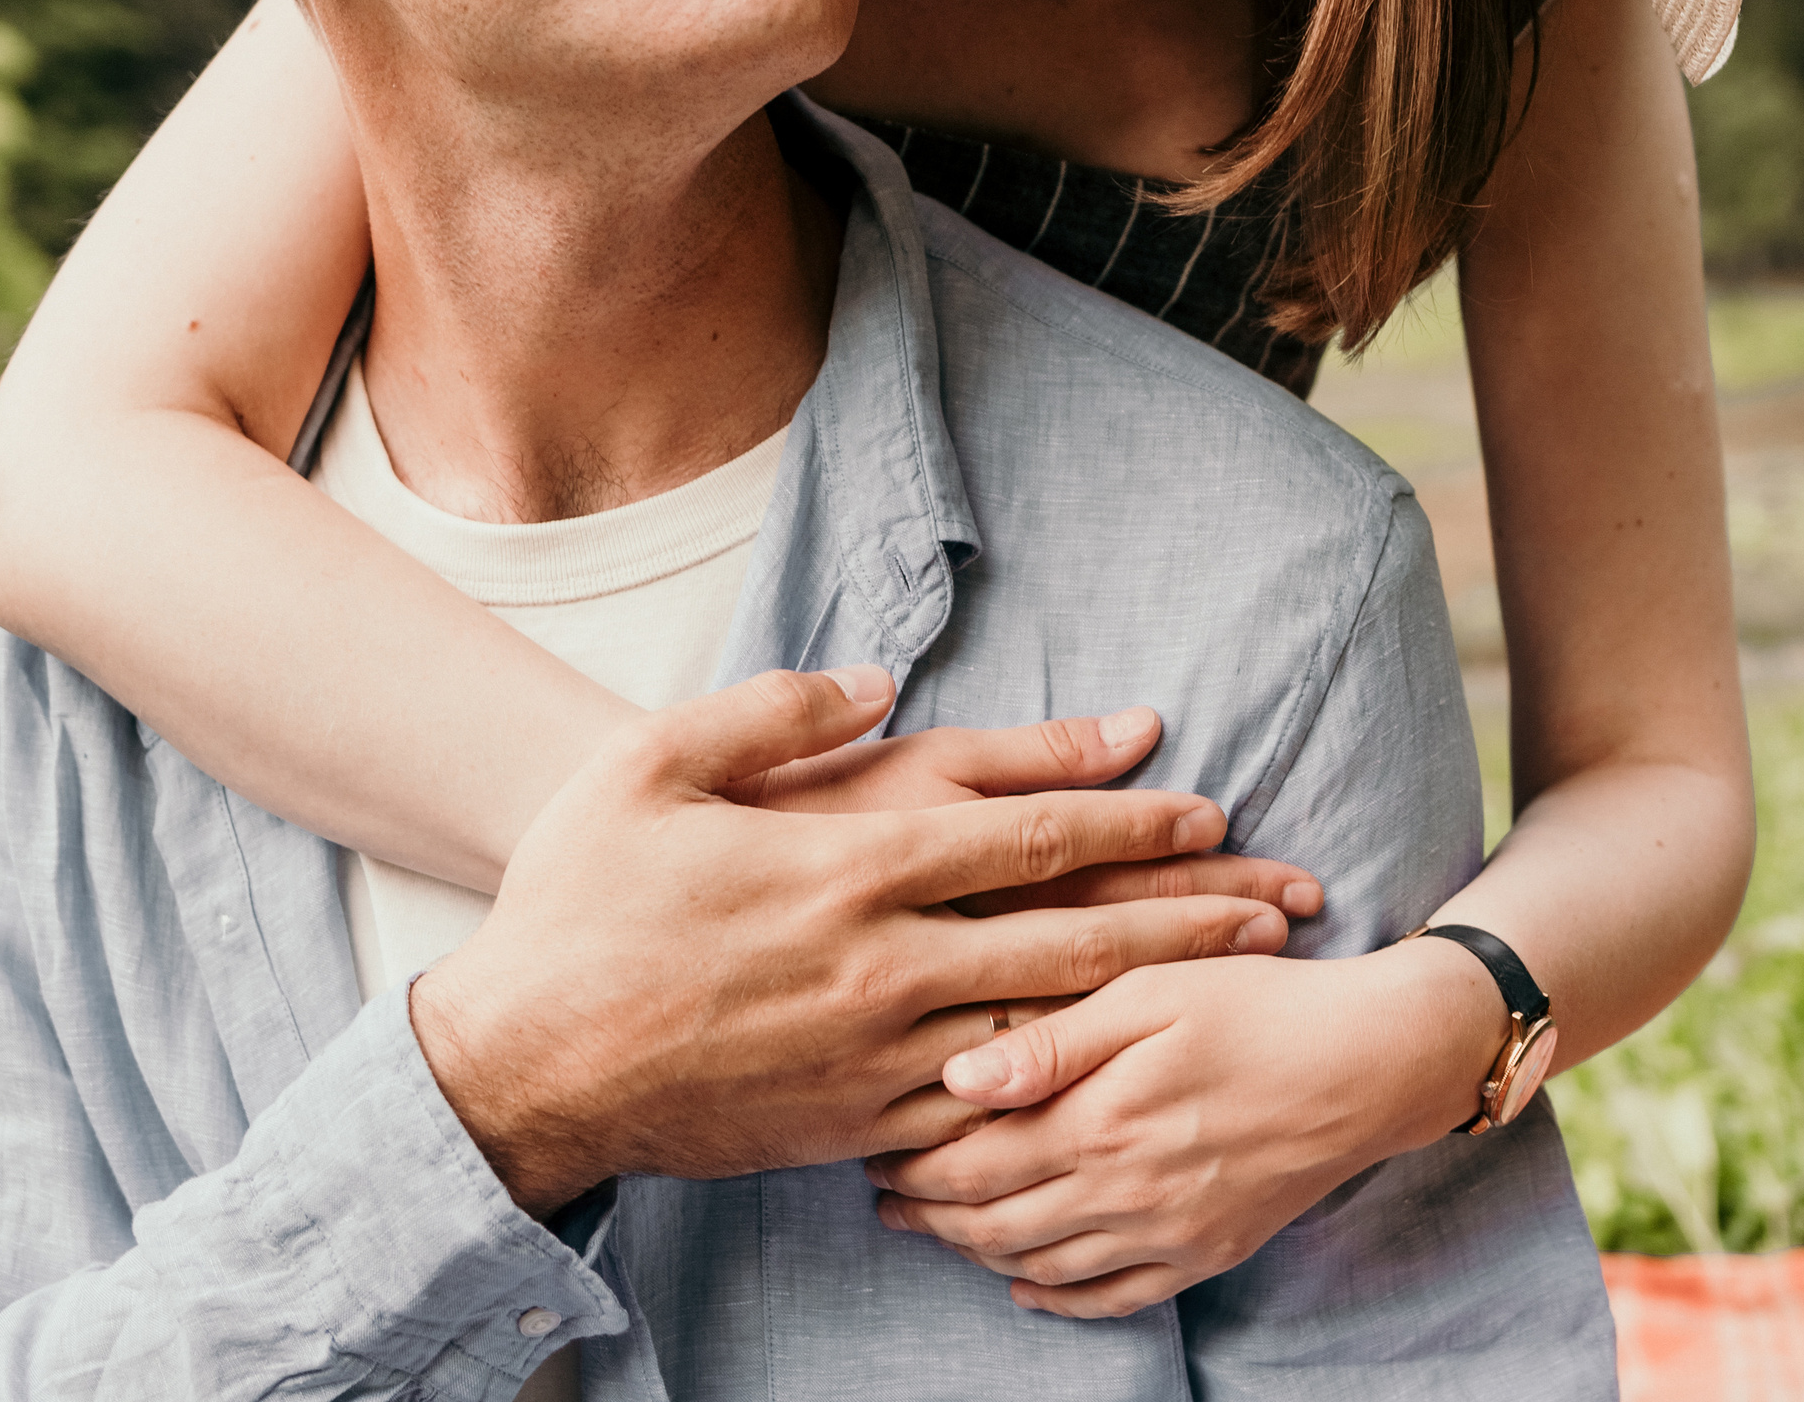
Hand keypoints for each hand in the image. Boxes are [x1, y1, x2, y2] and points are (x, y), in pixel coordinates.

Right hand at [410, 666, 1298, 1212]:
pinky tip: (1119, 1073)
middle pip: (1068, 934)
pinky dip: (1063, 1081)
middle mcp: (882, 962)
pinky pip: (983, 1100)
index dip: (1125, 817)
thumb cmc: (583, 900)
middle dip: (1185, 915)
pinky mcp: (856, 1122)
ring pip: (1048, 1022)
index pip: (1022, 834)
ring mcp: (876, 1054)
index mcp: (845, 864)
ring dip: (1152, 998)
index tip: (1205, 804)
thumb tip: (878, 681)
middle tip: (1279, 904)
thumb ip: (777, 711)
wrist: (524, 1065)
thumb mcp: (658, 762)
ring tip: (1237, 984)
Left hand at [865, 935, 1506, 1317]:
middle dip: (928, 1210)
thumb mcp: (1152, 988)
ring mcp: (1166, 1234)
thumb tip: (959, 1076)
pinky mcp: (1204, 1253)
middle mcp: (1125, 1194)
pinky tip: (1026, 1283)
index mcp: (1102, 1121)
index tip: (871, 1137)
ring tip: (934, 1223)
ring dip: (977, 1252)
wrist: (1368, 1063)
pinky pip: (1112, 1300)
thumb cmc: (1256, 1001)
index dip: (912, 1158)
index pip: (974, 1163)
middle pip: (995, 1223)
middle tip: (881, 1188)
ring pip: (1042, 1268)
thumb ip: (1054, 1038)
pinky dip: (1056, 1299)